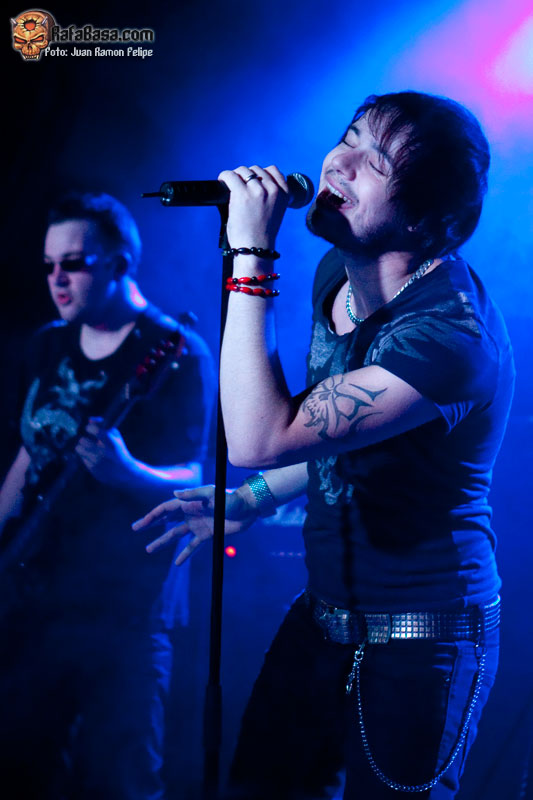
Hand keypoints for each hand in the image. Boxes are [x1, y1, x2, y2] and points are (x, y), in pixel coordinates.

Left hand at [75, 417, 133, 486]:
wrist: (126, 473)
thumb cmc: (119, 451)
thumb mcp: (116, 437)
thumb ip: (104, 426)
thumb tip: (90, 419)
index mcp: (112, 443)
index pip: (95, 430)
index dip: (90, 428)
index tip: (89, 429)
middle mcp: (105, 453)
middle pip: (83, 440)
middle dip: (84, 439)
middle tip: (86, 440)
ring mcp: (99, 463)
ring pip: (79, 449)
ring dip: (82, 447)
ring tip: (87, 448)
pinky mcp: (94, 471)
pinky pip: (82, 459)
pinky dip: (86, 457)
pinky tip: (92, 457)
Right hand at [132, 484, 258, 564]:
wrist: (248, 509)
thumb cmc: (231, 499)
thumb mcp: (212, 495)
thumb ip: (194, 495)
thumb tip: (174, 494)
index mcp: (190, 502)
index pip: (166, 510)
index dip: (152, 517)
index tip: (139, 525)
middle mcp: (191, 513)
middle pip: (166, 520)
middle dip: (151, 524)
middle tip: (135, 529)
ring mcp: (198, 525)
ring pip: (176, 535)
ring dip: (162, 542)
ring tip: (149, 549)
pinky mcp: (208, 535)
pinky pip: (193, 546)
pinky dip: (185, 554)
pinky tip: (176, 564)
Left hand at [217, 165, 288, 250]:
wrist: (255, 249)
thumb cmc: (261, 235)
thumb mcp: (274, 212)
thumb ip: (270, 196)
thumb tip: (251, 181)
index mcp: (284, 194)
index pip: (273, 170)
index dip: (260, 175)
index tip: (252, 182)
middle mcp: (273, 190)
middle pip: (256, 169)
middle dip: (246, 177)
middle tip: (239, 187)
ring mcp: (258, 191)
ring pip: (243, 171)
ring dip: (236, 177)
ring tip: (230, 186)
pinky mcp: (242, 194)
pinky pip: (230, 175)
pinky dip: (224, 176)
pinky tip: (222, 182)